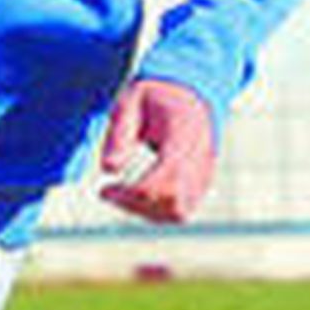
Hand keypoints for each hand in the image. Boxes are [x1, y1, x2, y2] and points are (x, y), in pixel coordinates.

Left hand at [98, 77, 216, 224]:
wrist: (192, 96)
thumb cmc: (155, 98)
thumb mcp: (130, 102)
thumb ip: (119, 133)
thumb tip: (108, 169)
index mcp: (184, 134)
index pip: (166, 181)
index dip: (132, 194)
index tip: (104, 189)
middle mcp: (200, 159)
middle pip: (173, 203)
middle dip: (136, 205)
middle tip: (108, 192)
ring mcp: (204, 174)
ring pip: (177, 213)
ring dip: (144, 211)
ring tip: (119, 193)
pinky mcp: (201, 185)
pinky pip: (179, 212)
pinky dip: (154, 211)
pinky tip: (132, 195)